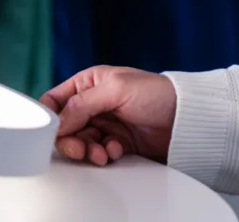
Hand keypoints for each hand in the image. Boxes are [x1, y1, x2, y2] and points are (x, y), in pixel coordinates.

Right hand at [40, 66, 175, 166]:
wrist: (187, 118)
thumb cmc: (155, 93)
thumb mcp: (114, 90)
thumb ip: (82, 104)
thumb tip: (58, 122)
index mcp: (88, 83)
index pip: (56, 100)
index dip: (52, 116)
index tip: (53, 131)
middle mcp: (94, 104)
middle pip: (66, 126)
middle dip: (70, 140)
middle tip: (79, 149)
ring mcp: (106, 124)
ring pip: (82, 142)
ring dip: (88, 150)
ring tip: (101, 153)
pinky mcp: (118, 142)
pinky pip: (99, 152)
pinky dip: (105, 154)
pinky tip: (116, 150)